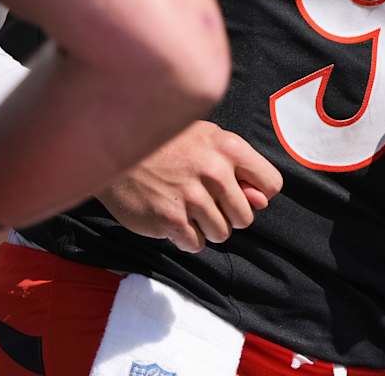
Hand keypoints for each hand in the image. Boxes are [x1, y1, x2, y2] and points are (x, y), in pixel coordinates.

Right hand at [96, 121, 283, 252]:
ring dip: (205, 227)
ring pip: (221, 234)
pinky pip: (195, 244)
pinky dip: (185, 237)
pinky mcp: (169, 219)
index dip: (258, 194)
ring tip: (185, 207)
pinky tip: (172, 217)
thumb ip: (237, 168)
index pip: (272, 184)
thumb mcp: (206, 139)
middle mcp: (214, 171)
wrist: (112, 145)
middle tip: (204, 201)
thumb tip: (261, 201)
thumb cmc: (164, 141)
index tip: (239, 193)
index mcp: (228, 147)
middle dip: (228, 215)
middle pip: (245, 217)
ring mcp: (191, 197)